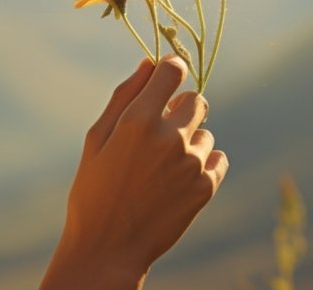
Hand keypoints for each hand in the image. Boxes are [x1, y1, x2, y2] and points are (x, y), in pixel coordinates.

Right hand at [41, 55, 228, 288]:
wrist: (108, 249)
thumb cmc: (94, 191)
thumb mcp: (96, 139)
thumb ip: (124, 96)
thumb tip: (149, 63)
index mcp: (138, 120)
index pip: (173, 70)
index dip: (171, 69)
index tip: (166, 78)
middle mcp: (170, 137)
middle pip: (196, 99)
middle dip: (181, 108)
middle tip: (161, 129)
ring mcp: (191, 163)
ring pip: (204, 132)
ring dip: (189, 141)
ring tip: (162, 167)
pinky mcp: (205, 187)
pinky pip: (218, 158)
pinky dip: (204, 164)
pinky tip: (178, 180)